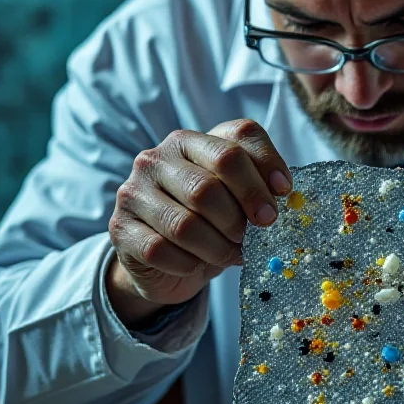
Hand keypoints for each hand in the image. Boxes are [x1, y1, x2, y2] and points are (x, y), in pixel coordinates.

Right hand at [107, 120, 291, 324]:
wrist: (165, 259)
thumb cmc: (211, 219)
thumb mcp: (237, 194)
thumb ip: (259, 183)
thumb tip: (283, 192)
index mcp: (190, 140)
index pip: (234, 142)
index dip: (265, 168)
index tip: (283, 196)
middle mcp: (156, 158)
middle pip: (207, 187)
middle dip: (240, 218)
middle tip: (257, 235)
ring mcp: (133, 192)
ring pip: (184, 225)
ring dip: (217, 247)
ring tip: (230, 254)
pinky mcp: (120, 229)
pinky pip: (161, 250)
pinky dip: (189, 263)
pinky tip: (196, 264)